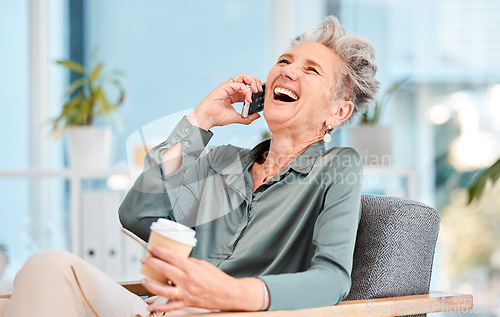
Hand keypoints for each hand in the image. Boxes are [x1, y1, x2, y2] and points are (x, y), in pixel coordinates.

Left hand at [140, 246, 263, 311]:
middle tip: (144, 260)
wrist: (228, 293)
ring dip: (150, 284)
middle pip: (164, 270)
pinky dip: (159, 307)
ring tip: (143, 279)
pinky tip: (150, 306)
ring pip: (162, 289)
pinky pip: (170, 306)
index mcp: (191, 268)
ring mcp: (185, 292)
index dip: (159, 252)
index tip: (152, 249)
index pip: (172, 257)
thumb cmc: (218, 279)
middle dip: (151, 263)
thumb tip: (178, 260)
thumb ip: (189, 262)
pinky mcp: (186, 302)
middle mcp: (187, 280)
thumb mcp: (203, 264)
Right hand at [187, 73, 262, 129]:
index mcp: (234, 95)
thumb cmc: (217, 117)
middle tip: (260, 91)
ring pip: (243, 76)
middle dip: (256, 82)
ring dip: (253, 81)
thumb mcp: (237, 118)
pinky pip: (239, 84)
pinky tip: (248, 99)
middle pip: (246, 78)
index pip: (247, 87)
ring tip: (256, 91)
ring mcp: (228, 86)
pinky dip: (246, 90)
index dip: (256, 89)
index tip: (261, 96)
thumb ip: (248, 118)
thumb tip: (258, 115)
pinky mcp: (225, 87)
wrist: (207, 119)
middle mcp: (231, 88)